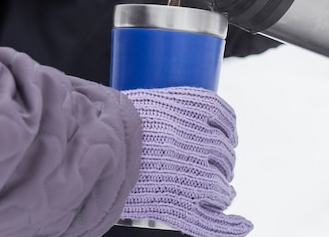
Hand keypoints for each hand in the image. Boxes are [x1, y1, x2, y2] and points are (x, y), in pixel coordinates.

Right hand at [121, 87, 251, 236]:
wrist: (83, 146)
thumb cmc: (109, 123)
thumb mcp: (144, 104)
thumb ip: (169, 108)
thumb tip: (188, 119)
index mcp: (186, 109)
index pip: (223, 117)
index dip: (228, 129)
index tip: (227, 135)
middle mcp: (192, 138)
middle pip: (224, 153)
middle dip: (223, 161)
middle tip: (215, 166)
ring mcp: (185, 172)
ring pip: (221, 186)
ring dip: (223, 190)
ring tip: (218, 191)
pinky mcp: (173, 203)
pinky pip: (210, 219)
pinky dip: (230, 226)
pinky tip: (244, 224)